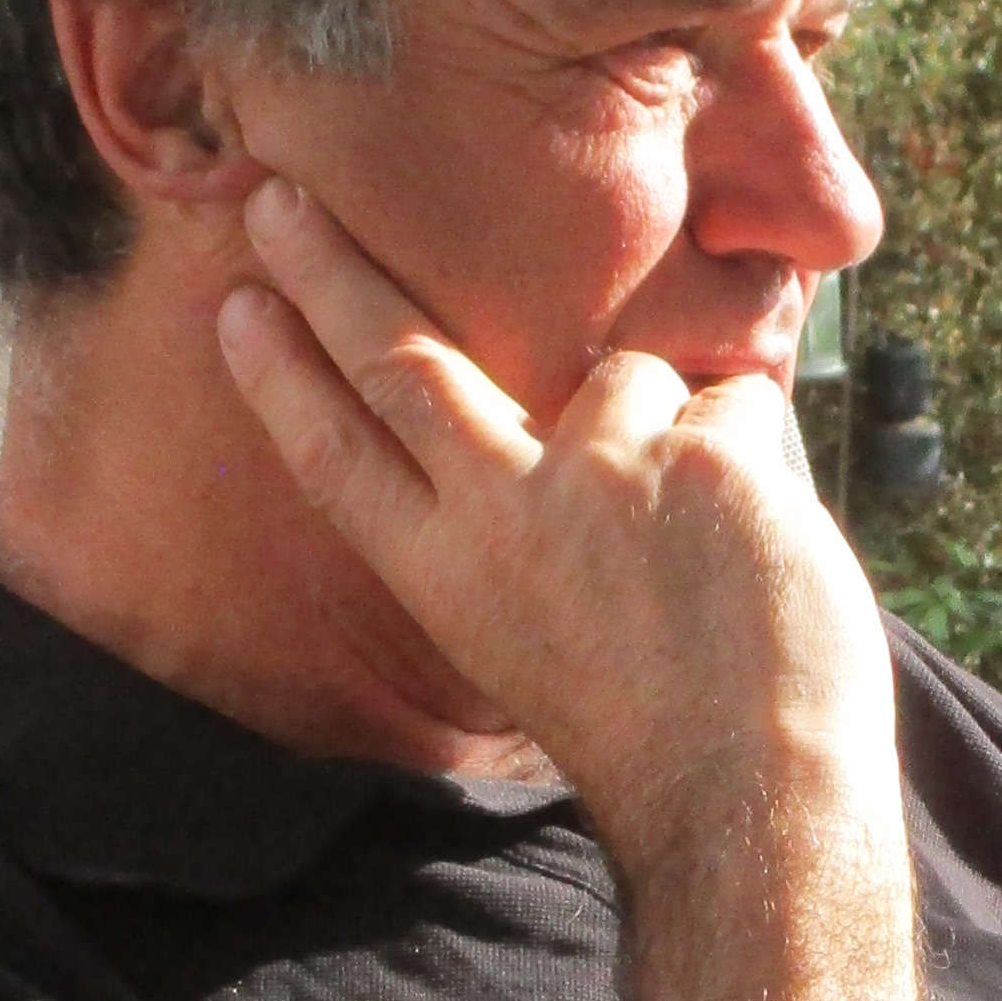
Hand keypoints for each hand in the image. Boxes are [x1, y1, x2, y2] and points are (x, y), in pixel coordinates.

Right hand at [215, 176, 895, 873]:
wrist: (751, 802)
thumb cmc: (666, 737)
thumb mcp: (543, 644)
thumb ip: (529, 531)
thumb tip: (561, 409)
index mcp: (449, 580)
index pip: (337, 460)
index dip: (282, 379)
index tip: (237, 306)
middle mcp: (503, 516)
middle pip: (401, 364)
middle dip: (333, 273)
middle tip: (284, 198)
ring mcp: (598, 475)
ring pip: (630, 377)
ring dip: (678, 435)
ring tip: (711, 556)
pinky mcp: (698, 457)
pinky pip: (736, 404)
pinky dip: (761, 465)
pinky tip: (764, 554)